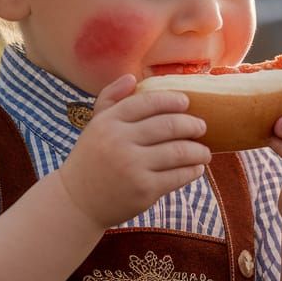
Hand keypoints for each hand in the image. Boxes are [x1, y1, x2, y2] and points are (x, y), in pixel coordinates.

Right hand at [58, 74, 211, 229]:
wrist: (77, 202)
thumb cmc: (91, 160)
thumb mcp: (94, 126)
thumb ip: (111, 99)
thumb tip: (132, 77)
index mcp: (108, 122)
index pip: (148, 102)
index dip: (171, 100)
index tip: (186, 103)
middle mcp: (119, 141)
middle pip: (170, 125)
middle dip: (193, 125)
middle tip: (201, 127)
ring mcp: (132, 166)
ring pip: (180, 151)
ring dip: (199, 150)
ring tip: (204, 152)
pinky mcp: (144, 190)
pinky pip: (178, 176)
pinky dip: (193, 171)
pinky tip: (196, 168)